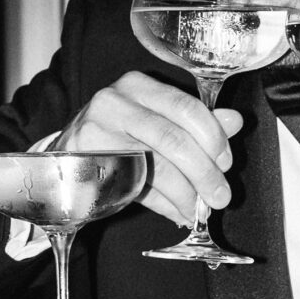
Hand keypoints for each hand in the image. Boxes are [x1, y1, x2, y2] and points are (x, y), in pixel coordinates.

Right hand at [58, 74, 241, 230]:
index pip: (186, 106)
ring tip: (198, 210)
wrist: (64, 163)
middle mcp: (115, 102)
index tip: (226, 163)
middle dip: (204, 173)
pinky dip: (164, 204)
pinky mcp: (89, 166)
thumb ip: (195, 123)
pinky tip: (176, 212)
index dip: (213, 138)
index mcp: (137, 86)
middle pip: (173, 139)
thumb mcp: (157, 126)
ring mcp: (97, 133)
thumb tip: (235, 121)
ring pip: (156, 166)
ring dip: (186, 194)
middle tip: (220, 196)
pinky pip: (137, 188)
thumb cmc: (116, 141)